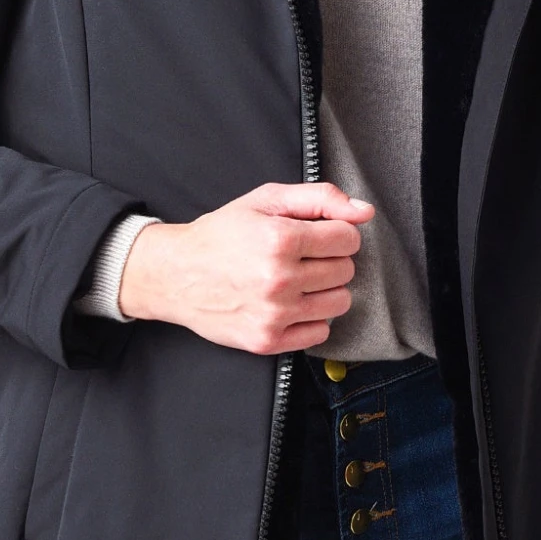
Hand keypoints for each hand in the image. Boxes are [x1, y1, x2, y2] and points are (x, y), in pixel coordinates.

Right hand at [117, 182, 373, 353]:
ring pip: (339, 303)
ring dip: (324, 290)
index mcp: (280, 239)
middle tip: (300, 257)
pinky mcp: (268, 341)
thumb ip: (320, 198)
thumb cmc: (222, 235)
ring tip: (297, 280)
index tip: (317, 235)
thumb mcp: (266, 200)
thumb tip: (364, 212)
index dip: (336, 233)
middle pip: (345, 271)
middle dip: (329, 260)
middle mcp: (279, 279)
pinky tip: (289, 303)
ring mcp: (274, 314)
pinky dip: (310, 318)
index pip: (348, 239)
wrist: (176, 275)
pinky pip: (320, 332)